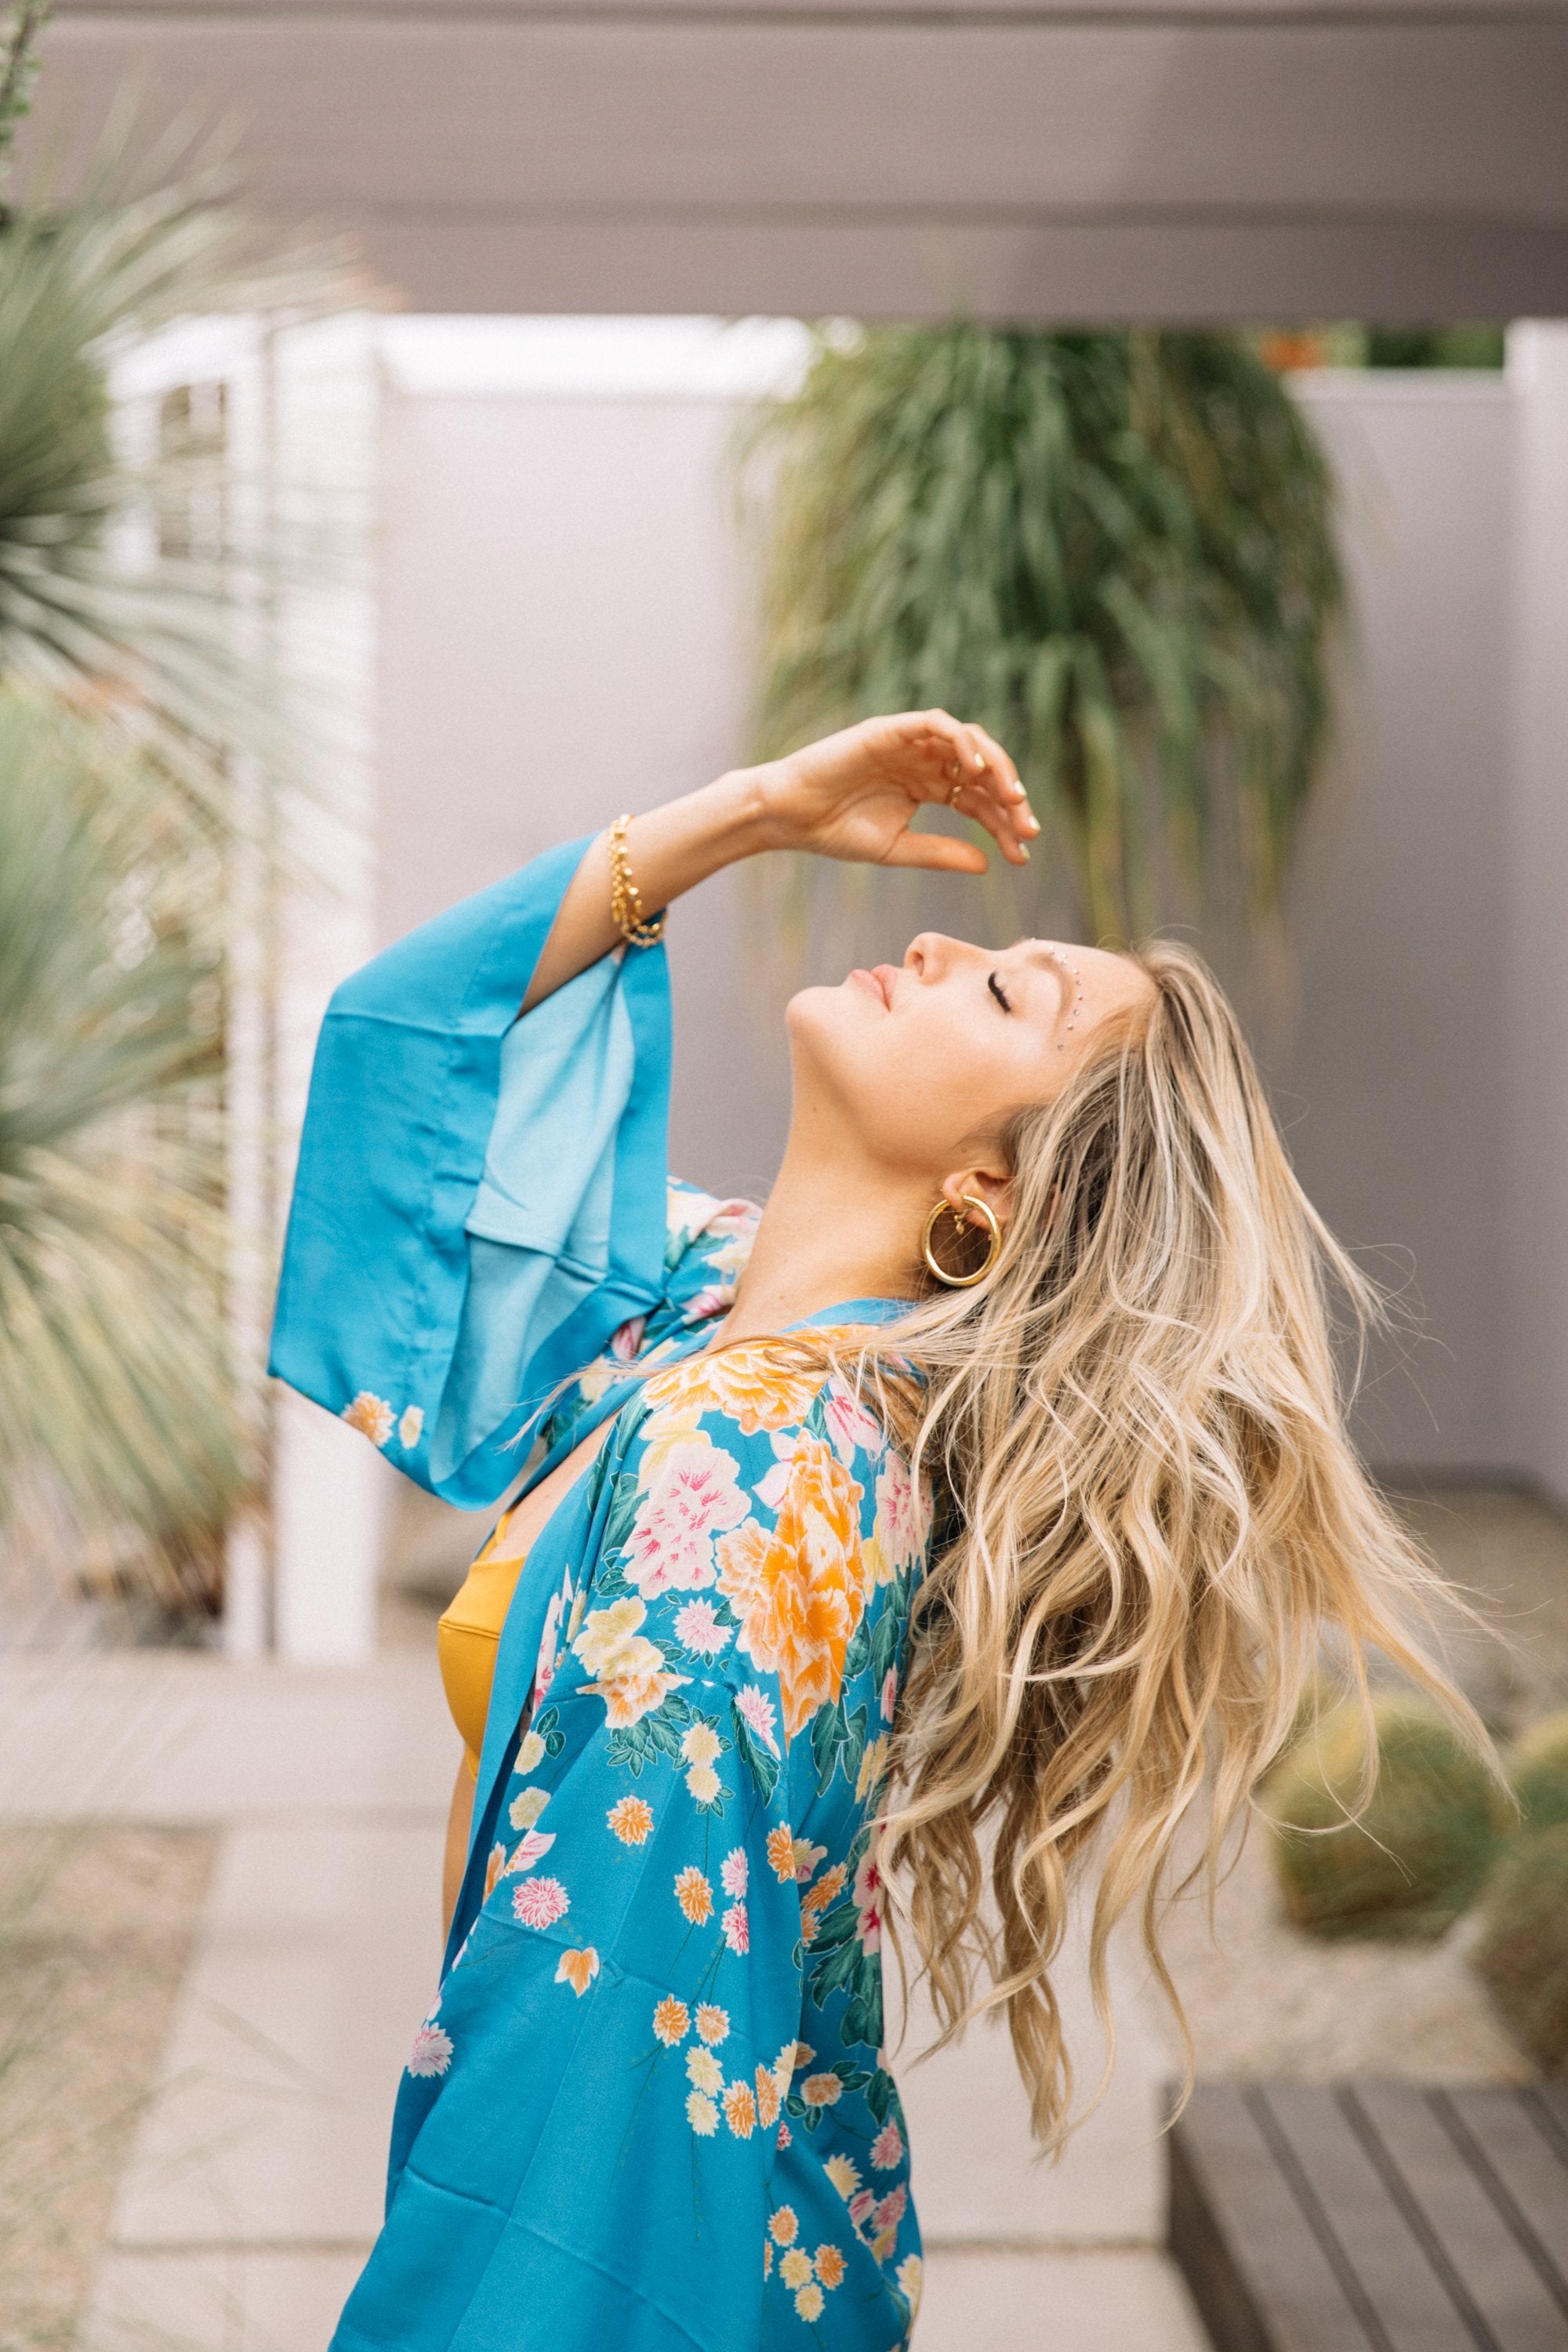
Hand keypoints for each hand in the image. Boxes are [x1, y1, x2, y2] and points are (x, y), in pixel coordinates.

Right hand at [751, 711, 1036, 871]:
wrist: (790, 817)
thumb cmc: (835, 832)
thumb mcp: (898, 849)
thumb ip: (942, 853)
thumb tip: (988, 864)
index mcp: (927, 787)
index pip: (978, 801)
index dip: (1003, 825)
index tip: (1021, 855)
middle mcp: (924, 761)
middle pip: (982, 772)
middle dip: (1009, 798)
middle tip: (1027, 827)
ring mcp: (909, 743)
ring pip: (968, 742)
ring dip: (996, 766)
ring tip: (1012, 798)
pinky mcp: (891, 729)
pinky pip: (937, 725)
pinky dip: (962, 741)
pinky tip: (977, 770)